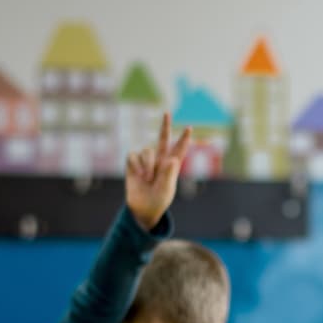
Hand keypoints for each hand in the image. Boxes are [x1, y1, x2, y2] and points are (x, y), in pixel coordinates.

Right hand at [126, 113, 192, 230]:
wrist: (142, 209)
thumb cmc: (158, 201)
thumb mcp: (165, 190)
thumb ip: (169, 175)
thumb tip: (173, 160)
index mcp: (171, 166)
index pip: (179, 150)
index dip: (184, 139)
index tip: (189, 128)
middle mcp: (159, 161)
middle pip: (162, 139)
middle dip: (164, 126)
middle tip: (167, 113)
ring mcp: (146, 162)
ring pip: (147, 150)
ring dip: (147, 164)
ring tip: (147, 178)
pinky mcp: (133, 164)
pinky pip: (133, 155)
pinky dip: (136, 165)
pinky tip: (138, 174)